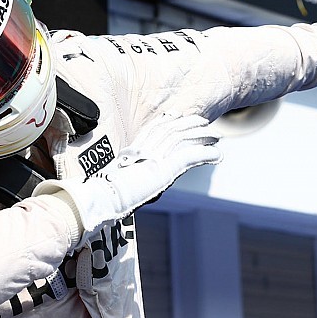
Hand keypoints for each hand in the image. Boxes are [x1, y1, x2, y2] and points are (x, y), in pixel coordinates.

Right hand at [32, 114, 221, 248]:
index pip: (152, 128)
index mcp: (131, 151)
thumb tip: (130, 184)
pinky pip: (190, 156)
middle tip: (205, 123)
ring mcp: (153, 159)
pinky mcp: (163, 169)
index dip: (167, 120)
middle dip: (190, 124)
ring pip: (183, 139)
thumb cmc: (98, 198)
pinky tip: (219, 155)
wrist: (97, 202)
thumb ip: (127, 178)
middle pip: (171, 129)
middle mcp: (143, 150)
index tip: (177, 116)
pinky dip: (207, 154)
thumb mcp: (114, 184)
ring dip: (203, 137)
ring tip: (217, 137)